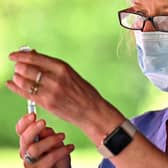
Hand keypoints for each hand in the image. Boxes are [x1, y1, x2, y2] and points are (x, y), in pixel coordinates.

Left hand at [8, 50, 124, 144]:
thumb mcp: (71, 74)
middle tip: (17, 67)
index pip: (35, 57)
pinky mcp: (47, 104)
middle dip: (18, 66)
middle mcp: (55, 78)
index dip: (20, 55)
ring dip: (17, 77)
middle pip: (26, 68)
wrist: (91, 110)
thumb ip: (53, 67)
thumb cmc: (83, 91)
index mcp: (62, 67)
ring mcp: (50, 92)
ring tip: (17, 76)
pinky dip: (15, 88)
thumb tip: (34, 56)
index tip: (12, 55)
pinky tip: (10, 84)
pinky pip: (26, 94)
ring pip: (23, 81)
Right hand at [16, 113, 73, 167]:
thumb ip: (48, 133)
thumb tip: (43, 128)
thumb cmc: (57, 152)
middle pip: (24, 139)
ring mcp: (30, 164)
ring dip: (50, 140)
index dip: (24, 122)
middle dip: (34, 129)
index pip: (20, 130)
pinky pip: (48, 160)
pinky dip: (61, 151)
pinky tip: (71, 147)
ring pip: (34, 149)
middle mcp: (26, 152)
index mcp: (29, 141)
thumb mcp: (55, 140)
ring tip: (63, 135)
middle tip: (44, 121)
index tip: (33, 114)